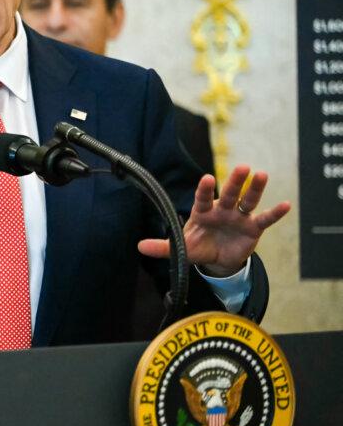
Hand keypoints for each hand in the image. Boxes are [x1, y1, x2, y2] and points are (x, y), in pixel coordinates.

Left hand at [138, 165, 289, 275]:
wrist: (217, 258)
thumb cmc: (198, 247)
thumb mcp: (181, 248)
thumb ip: (163, 247)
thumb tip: (139, 247)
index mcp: (203, 213)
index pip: (202, 199)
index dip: (204, 190)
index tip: (205, 178)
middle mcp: (222, 210)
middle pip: (229, 194)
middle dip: (235, 182)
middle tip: (242, 167)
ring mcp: (239, 218)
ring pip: (248, 201)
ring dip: (256, 189)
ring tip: (262, 174)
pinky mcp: (253, 228)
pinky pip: (264, 219)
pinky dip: (275, 213)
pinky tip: (286, 204)